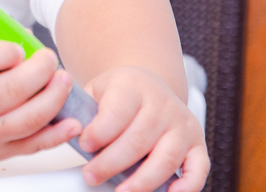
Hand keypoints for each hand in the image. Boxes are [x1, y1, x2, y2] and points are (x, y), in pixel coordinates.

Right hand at [0, 41, 81, 165]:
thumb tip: (25, 36)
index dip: (5, 52)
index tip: (18, 47)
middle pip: (9, 91)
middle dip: (38, 72)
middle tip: (48, 58)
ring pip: (25, 120)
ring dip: (52, 99)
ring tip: (63, 80)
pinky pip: (32, 146)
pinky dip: (56, 135)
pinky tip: (72, 122)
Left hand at [77, 65, 208, 191]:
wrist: (148, 84)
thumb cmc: (117, 94)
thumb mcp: (97, 90)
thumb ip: (83, 109)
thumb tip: (66, 130)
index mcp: (132, 86)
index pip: (117, 112)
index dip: (99, 132)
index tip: (84, 145)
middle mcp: (162, 104)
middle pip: (138, 140)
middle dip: (111, 163)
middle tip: (91, 176)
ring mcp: (182, 124)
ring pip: (166, 158)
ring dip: (141, 181)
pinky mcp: (197, 143)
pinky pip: (199, 168)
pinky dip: (188, 186)